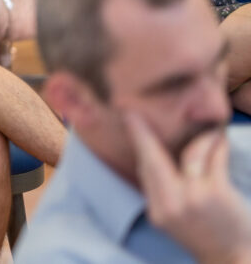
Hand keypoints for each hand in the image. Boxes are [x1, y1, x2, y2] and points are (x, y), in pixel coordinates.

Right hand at [126, 113, 250, 262]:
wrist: (233, 258)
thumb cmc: (205, 234)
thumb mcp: (174, 217)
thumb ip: (163, 190)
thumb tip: (153, 157)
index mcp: (157, 209)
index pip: (144, 170)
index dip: (137, 144)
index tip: (127, 121)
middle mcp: (170, 203)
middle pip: (154, 159)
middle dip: (143, 134)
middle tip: (133, 112)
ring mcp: (192, 197)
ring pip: (190, 154)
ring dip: (201, 139)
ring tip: (210, 129)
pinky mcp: (216, 193)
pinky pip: (213, 158)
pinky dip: (217, 145)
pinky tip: (220, 137)